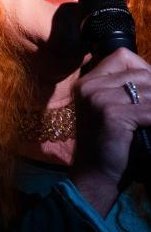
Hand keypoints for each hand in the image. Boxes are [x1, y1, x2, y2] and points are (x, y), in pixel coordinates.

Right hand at [67, 48, 150, 214]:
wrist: (95, 174)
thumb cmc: (109, 144)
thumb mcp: (110, 109)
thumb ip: (124, 90)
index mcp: (87, 81)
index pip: (122, 56)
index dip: (144, 68)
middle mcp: (89, 85)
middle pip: (139, 71)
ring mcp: (98, 98)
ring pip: (148, 89)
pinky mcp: (111, 113)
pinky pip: (150, 110)